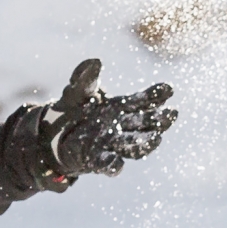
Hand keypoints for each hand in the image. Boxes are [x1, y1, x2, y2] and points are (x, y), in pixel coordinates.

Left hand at [40, 58, 177, 177]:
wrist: (54, 135)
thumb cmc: (73, 110)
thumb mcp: (77, 91)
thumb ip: (85, 79)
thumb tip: (95, 62)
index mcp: (120, 108)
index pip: (141, 101)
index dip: (155, 96)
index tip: (169, 89)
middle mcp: (120, 127)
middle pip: (144, 124)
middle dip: (159, 120)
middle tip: (172, 114)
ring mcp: (110, 144)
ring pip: (133, 146)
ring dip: (145, 143)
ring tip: (156, 139)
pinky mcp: (95, 159)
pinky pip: (107, 164)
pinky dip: (113, 165)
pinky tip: (117, 165)